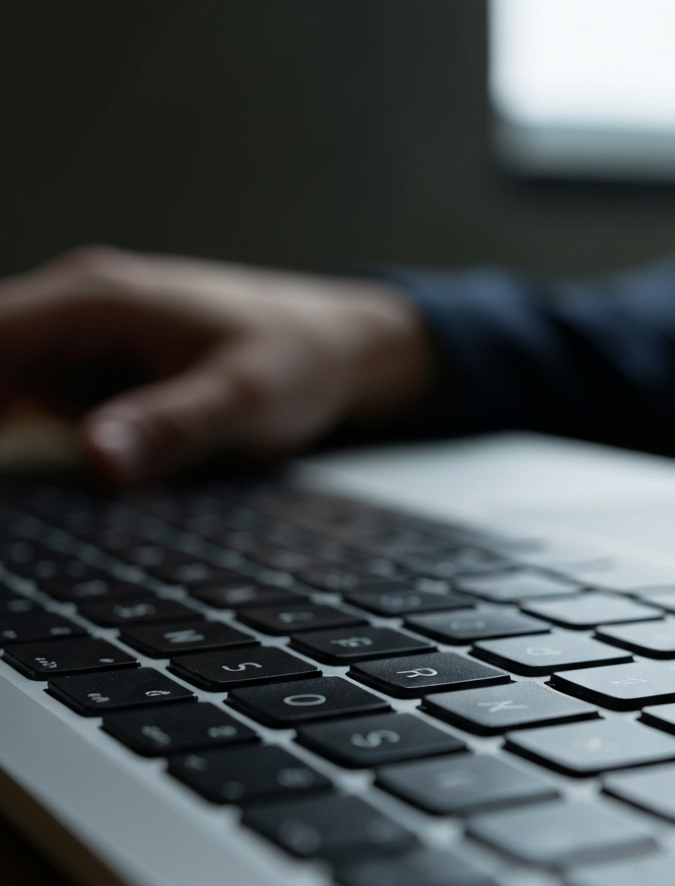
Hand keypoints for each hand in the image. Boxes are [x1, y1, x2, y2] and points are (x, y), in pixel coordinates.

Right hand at [0, 247, 435, 484]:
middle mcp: (76, 308)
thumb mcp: (245, 398)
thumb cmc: (297, 360)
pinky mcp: (95, 368)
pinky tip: (32, 475)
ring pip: (1, 381)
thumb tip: (96, 460)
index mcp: (97, 300)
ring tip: (21, 492)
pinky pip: (31, 396)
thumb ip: (171, 425)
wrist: (336, 345)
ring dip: (2, 431)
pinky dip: (17, 431)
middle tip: (10, 492)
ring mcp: (82, 338)